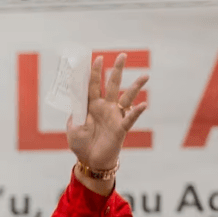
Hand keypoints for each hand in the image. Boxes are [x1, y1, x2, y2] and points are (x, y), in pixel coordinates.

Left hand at [66, 53, 147, 192]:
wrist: (90, 161)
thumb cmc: (81, 144)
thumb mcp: (72, 128)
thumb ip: (74, 115)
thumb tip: (76, 104)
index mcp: (91, 106)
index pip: (92, 85)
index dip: (94, 72)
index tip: (96, 57)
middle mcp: (105, 107)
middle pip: (112, 85)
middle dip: (117, 70)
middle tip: (122, 55)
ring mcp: (114, 116)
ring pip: (126, 98)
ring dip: (135, 86)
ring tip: (145, 76)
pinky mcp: (120, 128)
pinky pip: (129, 118)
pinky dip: (136, 112)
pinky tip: (144, 104)